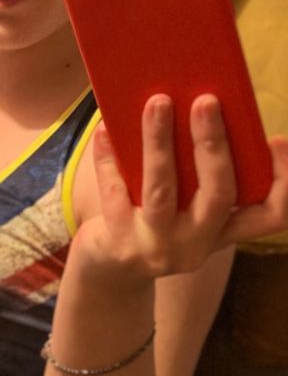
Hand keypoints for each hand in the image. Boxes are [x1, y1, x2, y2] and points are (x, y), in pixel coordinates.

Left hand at [74, 94, 287, 287]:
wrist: (108, 274)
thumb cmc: (151, 223)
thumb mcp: (184, 210)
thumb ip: (195, 176)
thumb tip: (193, 104)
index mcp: (220, 231)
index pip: (269, 215)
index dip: (283, 181)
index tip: (279, 140)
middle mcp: (195, 243)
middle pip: (218, 194)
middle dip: (213, 144)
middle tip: (206, 100)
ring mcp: (157, 246)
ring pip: (162, 190)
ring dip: (160, 142)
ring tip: (158, 103)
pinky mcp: (119, 243)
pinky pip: (115, 192)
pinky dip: (109, 159)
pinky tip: (105, 130)